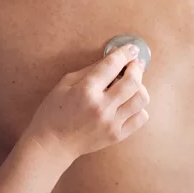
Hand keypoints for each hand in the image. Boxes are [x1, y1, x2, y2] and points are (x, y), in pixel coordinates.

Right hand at [25, 44, 148, 163]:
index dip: (124, 53)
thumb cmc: (54, 111)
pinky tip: (129, 102)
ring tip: (132, 84)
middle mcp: (102, 106)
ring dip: (140, 86)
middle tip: (135, 64)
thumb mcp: (65, 84)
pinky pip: (140, 118)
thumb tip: (111, 60)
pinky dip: (139, 107)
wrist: (52, 143)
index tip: (130, 49)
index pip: (112, 65)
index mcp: (86, 90)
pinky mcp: (117, 135)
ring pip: (141, 99)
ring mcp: (111, 123)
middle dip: (137, 67)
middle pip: (132, 81)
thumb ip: (89, 70)